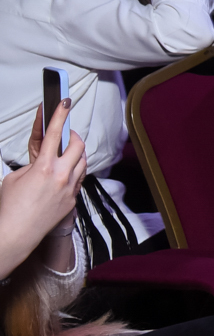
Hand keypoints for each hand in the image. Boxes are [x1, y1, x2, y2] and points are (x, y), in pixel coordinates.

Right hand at [0, 103, 87, 268]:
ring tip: (64, 154)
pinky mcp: (72, 200)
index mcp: (44, 168)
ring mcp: (69, 189)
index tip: (65, 100)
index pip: (55, 133)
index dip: (60, 114)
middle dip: (73, 137)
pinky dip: (74, 172)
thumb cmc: (9, 206)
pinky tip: (64, 173)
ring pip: (82, 163)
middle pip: (78, 146)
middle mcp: (61, 176)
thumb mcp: (15, 177)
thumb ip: (33, 163)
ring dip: (74, 155)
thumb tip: (44, 158)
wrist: (14, 235)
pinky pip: (79, 179)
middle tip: (65, 134)